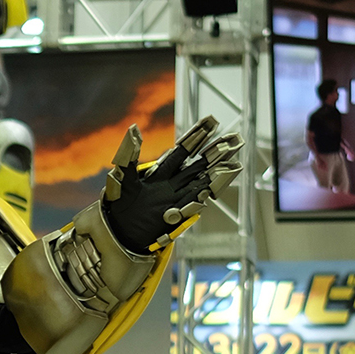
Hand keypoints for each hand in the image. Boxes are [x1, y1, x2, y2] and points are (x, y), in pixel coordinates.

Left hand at [102, 117, 240, 254]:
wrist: (118, 232)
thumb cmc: (120, 204)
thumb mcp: (121, 178)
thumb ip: (128, 156)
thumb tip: (134, 128)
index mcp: (161, 173)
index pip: (182, 151)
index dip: (196, 136)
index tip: (211, 121)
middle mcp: (173, 185)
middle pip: (197, 165)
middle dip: (215, 152)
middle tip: (236, 139)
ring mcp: (176, 200)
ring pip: (200, 184)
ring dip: (216, 174)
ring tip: (235, 163)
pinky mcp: (175, 217)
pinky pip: (190, 206)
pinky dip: (198, 199)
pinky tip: (207, 192)